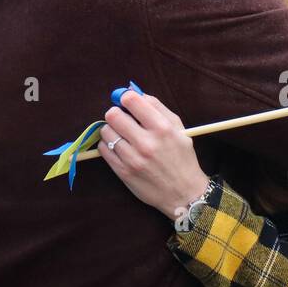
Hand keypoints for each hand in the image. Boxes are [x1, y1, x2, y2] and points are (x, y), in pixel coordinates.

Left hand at [96, 91, 209, 220]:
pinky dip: (108, 144)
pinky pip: (104, 149)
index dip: (126, 97)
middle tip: (122, 118)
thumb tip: (136, 93)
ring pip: (106, 132)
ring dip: (111, 130)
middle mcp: (147, 143)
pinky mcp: (123, 172)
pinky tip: (119, 147)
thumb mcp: (179, 129)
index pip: (132, 100)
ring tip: (122, 135)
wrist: (183, 193)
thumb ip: (158, 108)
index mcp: (162, 128)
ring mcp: (133, 158)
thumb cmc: (182, 158)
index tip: (127, 102)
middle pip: (113, 115)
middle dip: (116, 113)